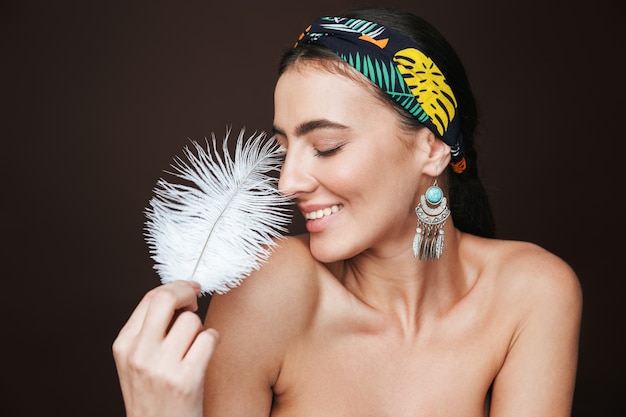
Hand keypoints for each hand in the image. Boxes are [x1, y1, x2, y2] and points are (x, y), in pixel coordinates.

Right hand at [112, 281, 218, 416]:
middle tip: (196, 298)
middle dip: (187, 291)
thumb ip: (149, 329)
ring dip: (200, 328)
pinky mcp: (186, 380)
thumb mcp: (137, 361)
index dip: (174, 287)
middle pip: (166, 299)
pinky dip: (213, 342)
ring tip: (194, 346)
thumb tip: (178, 295)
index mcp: (124, 345)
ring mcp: (162, 367)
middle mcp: (139, 354)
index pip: (150, 298)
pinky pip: (209, 338)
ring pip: (192, 320)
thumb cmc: (153, 397)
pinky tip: (204, 355)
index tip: (188, 289)